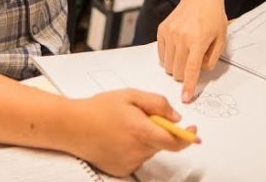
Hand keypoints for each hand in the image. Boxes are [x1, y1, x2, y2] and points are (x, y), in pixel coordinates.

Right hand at [70, 89, 196, 176]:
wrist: (71, 126)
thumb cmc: (99, 108)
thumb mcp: (130, 95)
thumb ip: (157, 104)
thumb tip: (175, 117)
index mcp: (141, 131)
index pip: (175, 142)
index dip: (187, 138)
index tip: (194, 132)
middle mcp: (137, 150)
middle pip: (162, 144)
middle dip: (159, 130)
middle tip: (141, 117)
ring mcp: (129, 162)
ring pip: (150, 150)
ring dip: (146, 139)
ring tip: (125, 126)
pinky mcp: (120, 170)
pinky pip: (138, 158)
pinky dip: (135, 148)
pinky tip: (118, 138)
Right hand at [157, 0, 226, 101]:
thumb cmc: (213, 16)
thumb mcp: (221, 38)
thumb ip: (211, 58)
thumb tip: (199, 71)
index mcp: (198, 40)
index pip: (191, 70)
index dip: (189, 86)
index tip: (185, 98)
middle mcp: (181, 37)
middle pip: (176, 71)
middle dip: (183, 75)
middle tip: (192, 63)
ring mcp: (169, 33)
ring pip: (167, 65)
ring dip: (175, 66)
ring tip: (186, 53)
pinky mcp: (162, 30)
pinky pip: (161, 54)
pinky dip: (168, 57)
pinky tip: (178, 47)